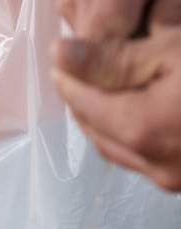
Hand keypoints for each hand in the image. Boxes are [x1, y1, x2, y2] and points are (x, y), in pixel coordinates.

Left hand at [52, 29, 180, 190]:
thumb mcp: (175, 51)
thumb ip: (115, 58)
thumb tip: (59, 54)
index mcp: (142, 130)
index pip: (83, 103)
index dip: (68, 74)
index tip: (60, 50)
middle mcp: (153, 163)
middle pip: (95, 130)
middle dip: (81, 98)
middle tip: (75, 66)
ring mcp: (172, 177)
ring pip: (116, 148)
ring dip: (102, 119)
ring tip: (103, 84)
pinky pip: (142, 159)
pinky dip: (128, 134)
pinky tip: (135, 109)